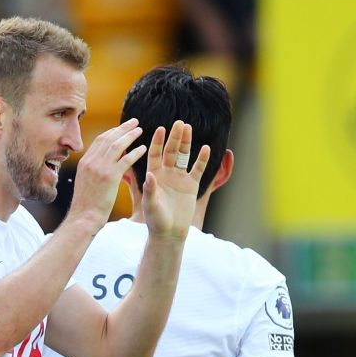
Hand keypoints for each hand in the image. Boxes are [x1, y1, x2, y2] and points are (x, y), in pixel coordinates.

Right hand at [67, 118, 144, 224]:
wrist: (83, 218)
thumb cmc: (86, 205)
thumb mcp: (84, 182)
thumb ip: (92, 170)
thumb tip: (101, 163)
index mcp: (85, 162)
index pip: (99, 140)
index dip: (112, 131)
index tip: (122, 128)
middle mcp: (91, 161)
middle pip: (109, 138)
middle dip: (123, 127)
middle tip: (135, 122)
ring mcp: (100, 168)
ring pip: (117, 145)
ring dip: (130, 135)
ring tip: (140, 130)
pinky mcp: (110, 177)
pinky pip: (125, 160)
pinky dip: (135, 152)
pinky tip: (143, 148)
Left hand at [142, 120, 212, 239]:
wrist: (169, 233)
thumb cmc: (156, 220)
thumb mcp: (151, 205)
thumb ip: (150, 190)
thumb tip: (150, 176)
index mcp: (154, 175)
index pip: (155, 154)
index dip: (157, 142)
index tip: (161, 129)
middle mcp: (166, 173)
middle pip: (171, 151)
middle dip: (174, 137)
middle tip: (179, 123)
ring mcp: (179, 178)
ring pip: (183, 156)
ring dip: (186, 143)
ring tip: (188, 128)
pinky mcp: (191, 185)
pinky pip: (197, 169)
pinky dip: (202, 160)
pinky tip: (206, 148)